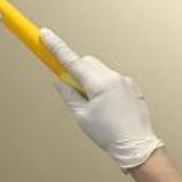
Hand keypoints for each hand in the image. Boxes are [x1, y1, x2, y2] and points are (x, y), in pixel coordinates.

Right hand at [41, 30, 163, 170]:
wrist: (136, 146)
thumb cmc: (110, 135)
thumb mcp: (82, 116)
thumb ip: (68, 95)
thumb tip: (59, 81)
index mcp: (99, 84)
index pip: (72, 61)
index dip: (56, 47)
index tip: (45, 35)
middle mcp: (114, 77)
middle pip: (87, 62)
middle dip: (77, 69)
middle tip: (73, 88)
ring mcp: (125, 81)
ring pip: (100, 70)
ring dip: (91, 79)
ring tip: (94, 105)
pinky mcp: (132, 86)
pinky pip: (113, 79)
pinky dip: (104, 86)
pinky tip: (108, 107)